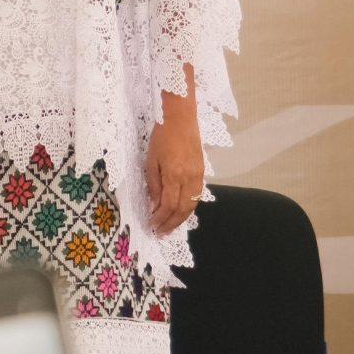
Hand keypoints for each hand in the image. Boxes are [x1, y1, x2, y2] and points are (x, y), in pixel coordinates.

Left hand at [144, 109, 204, 234]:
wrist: (181, 119)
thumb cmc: (161, 138)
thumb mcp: (151, 161)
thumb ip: (154, 184)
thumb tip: (155, 204)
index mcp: (175, 175)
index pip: (169, 205)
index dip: (161, 218)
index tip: (152, 225)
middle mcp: (190, 178)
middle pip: (183, 208)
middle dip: (172, 223)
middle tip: (162, 233)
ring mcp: (198, 175)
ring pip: (192, 203)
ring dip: (181, 218)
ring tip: (170, 227)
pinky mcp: (202, 172)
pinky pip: (196, 195)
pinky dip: (188, 207)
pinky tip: (180, 211)